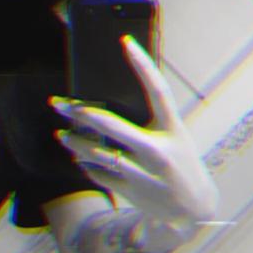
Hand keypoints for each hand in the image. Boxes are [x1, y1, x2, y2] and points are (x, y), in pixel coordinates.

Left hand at [52, 36, 218, 228]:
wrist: (192, 209)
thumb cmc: (181, 163)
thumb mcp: (176, 138)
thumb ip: (152, 122)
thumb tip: (113, 103)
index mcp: (173, 129)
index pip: (158, 91)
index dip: (142, 65)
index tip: (125, 42)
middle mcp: (157, 150)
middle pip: (112, 126)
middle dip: (81, 114)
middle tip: (59, 104)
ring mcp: (142, 172)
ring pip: (99, 154)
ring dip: (76, 143)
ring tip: (62, 135)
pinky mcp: (131, 190)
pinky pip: (100, 174)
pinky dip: (87, 166)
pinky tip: (80, 159)